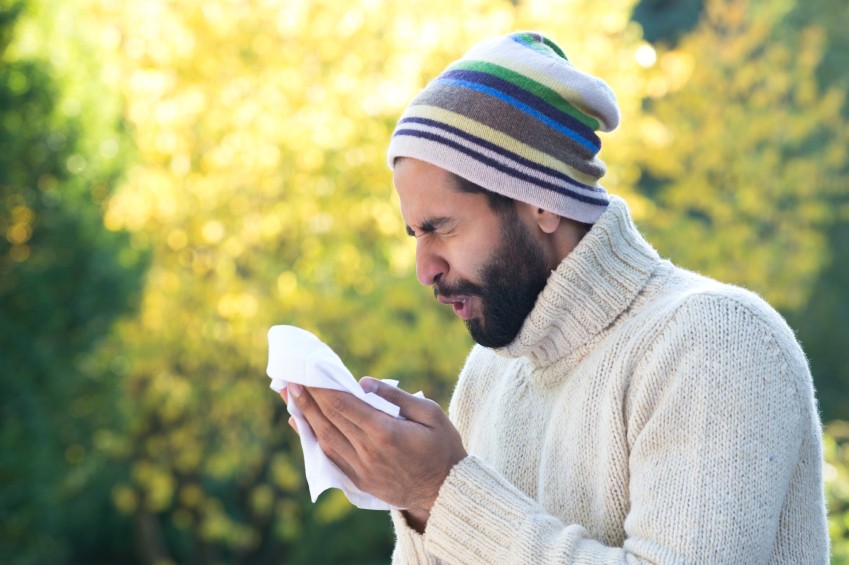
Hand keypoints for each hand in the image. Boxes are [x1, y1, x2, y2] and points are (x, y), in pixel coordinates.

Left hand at [284, 377, 466, 519]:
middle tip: (288, 380)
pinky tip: (302, 426)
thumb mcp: (430, 413)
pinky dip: (314, 440)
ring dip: (305, 417)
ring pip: (325, 440)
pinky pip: (330, 458)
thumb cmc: (444, 447)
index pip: (343, 405)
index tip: (305, 373)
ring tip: (289, 398)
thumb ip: (396, 396)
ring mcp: (362, 470)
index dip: (321, 389)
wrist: (448, 492)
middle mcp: (368, 452)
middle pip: (329, 421)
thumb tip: (363, 383)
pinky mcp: (360, 481)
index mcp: (385, 432)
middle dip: (307, 398)